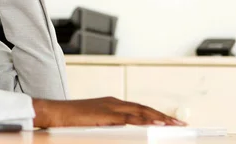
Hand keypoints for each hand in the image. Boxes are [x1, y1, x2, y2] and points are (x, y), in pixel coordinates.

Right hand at [32, 97, 185, 127]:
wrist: (55, 113)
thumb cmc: (70, 121)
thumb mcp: (95, 124)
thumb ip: (110, 126)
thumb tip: (124, 132)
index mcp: (112, 104)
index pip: (139, 109)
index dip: (156, 115)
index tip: (170, 122)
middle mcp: (114, 102)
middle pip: (144, 109)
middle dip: (163, 117)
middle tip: (181, 124)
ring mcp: (110, 107)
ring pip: (141, 112)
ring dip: (159, 118)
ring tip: (175, 125)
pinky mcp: (106, 114)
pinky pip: (130, 118)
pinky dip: (145, 121)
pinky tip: (156, 125)